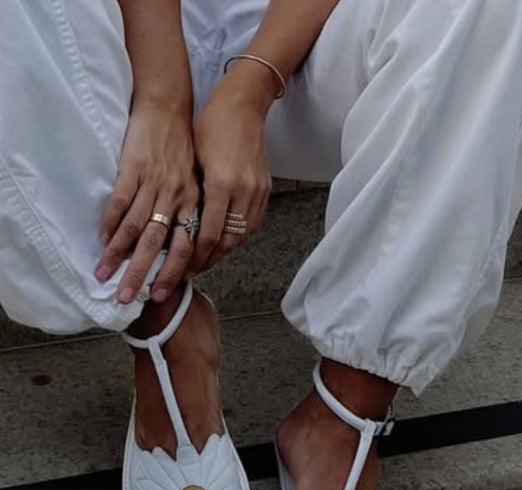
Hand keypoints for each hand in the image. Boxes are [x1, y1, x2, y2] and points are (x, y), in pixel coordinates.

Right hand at [95, 100, 199, 303]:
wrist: (167, 107)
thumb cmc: (181, 149)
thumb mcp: (194, 183)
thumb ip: (188, 214)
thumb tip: (177, 250)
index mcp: (194, 203)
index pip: (186, 247)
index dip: (174, 273)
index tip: (159, 294)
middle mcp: (176, 196)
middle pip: (157, 245)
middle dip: (141, 274)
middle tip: (127, 298)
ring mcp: (153, 183)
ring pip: (135, 227)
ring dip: (117, 255)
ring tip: (104, 275)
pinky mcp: (133, 168)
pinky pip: (119, 202)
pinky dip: (109, 223)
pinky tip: (102, 241)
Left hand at [186, 81, 271, 276]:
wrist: (243, 105)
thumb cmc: (211, 127)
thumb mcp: (194, 160)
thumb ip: (191, 195)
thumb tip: (177, 227)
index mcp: (221, 184)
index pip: (208, 235)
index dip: (194, 257)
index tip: (181, 270)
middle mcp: (243, 191)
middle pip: (227, 242)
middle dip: (208, 261)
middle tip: (190, 273)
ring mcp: (257, 192)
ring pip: (241, 237)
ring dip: (223, 253)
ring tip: (205, 262)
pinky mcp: (265, 190)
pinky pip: (251, 225)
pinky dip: (237, 238)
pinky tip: (224, 243)